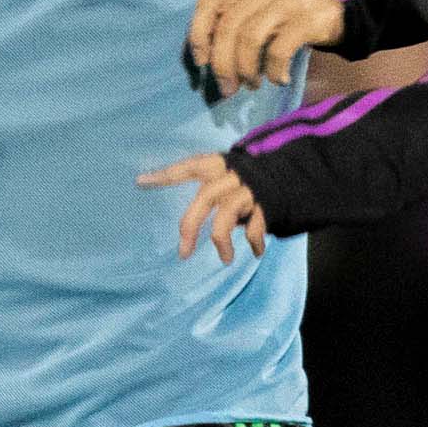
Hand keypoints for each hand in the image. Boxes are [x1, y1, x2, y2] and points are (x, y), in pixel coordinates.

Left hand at [139, 151, 271, 261]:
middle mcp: (230, 176)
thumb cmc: (241, 181)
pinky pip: (255, 228)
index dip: (166, 174)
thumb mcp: (222, 176)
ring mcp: (248, 191)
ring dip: (222, 242)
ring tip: (226, 260)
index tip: (141, 182)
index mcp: (216, 166)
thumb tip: (176, 208)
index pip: (188, 167)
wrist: (285, 175)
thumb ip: (204, 187)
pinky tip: (256, 252)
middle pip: (205, 198)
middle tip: (183, 253)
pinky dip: (255, 242)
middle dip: (191, 226)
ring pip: (227, 215)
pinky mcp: (266, 206)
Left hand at [185, 0, 346, 94]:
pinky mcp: (310, 18)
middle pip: (229, 26)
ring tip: (252, 84)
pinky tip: (278, 80)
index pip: (210, 3)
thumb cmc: (287, 12)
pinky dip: (273, 71)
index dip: (199, 35)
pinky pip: (279, 50)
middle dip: (222, 63)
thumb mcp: (258, 5)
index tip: (202, 62)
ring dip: (246, 69)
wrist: (335, 9)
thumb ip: (232, 18)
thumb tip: (206, 57)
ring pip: (251, 38)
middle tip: (227, 87)